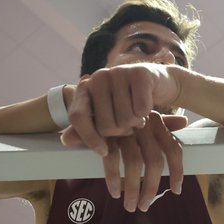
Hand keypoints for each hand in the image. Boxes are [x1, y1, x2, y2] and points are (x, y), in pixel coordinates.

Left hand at [61, 64, 181, 156]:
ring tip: (138, 115)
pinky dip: (147, 114)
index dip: (88, 137)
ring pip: (125, 119)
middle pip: (104, 125)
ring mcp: (118, 72)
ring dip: (136, 124)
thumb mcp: (107, 117)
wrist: (159, 83)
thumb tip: (65, 139)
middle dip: (121, 132)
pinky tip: (147, 107)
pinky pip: (141, 109)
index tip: (103, 151)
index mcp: (86, 88)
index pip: (77, 116)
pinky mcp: (139, 73)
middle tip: (128, 125)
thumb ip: (87, 128)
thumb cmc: (129, 103)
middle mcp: (98, 77)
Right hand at [97, 112, 187, 210]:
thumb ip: (163, 121)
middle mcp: (143, 125)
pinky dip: (114, 178)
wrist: (95, 93)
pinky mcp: (107, 134)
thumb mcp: (143, 112)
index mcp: (156, 122)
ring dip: (133, 188)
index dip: (177, 172)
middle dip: (151, 187)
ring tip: (131, 206)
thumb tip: (183, 121)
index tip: (176, 191)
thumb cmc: (123, 107)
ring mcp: (125, 130)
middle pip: (154, 161)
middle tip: (145, 206)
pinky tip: (114, 191)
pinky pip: (113, 160)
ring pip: (134, 163)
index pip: (173, 149)